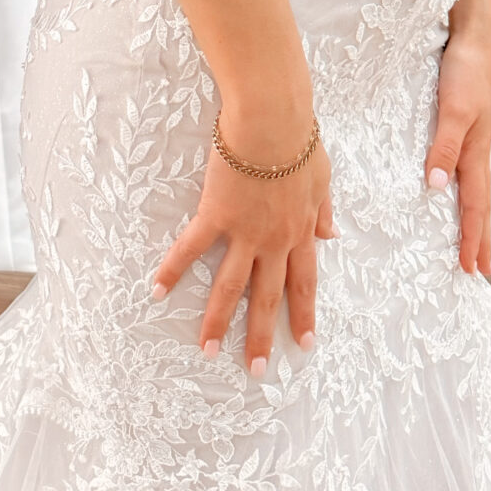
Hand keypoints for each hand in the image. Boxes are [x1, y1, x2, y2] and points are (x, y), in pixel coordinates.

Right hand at [153, 112, 332, 371]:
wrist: (274, 120)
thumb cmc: (300, 140)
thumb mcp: (323, 178)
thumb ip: (324, 212)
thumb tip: (333, 235)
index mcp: (301, 231)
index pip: (304, 283)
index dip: (303, 315)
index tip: (303, 344)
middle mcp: (274, 240)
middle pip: (267, 296)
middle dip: (261, 336)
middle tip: (255, 370)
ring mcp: (245, 231)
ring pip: (231, 286)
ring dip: (217, 321)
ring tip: (206, 349)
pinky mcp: (216, 214)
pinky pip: (192, 248)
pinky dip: (173, 270)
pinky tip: (157, 291)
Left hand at [427, 0, 490, 276]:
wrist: (478, 32)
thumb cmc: (468, 69)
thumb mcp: (455, 110)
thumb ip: (444, 146)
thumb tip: (435, 188)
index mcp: (476, 151)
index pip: (475, 205)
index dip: (473, 238)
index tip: (472, 271)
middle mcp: (474, 148)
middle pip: (478, 201)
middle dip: (478, 236)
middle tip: (477, 269)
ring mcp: (470, 134)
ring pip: (469, 183)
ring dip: (470, 213)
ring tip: (467, 236)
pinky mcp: (460, 119)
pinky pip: (459, 161)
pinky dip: (457, 182)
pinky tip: (446, 182)